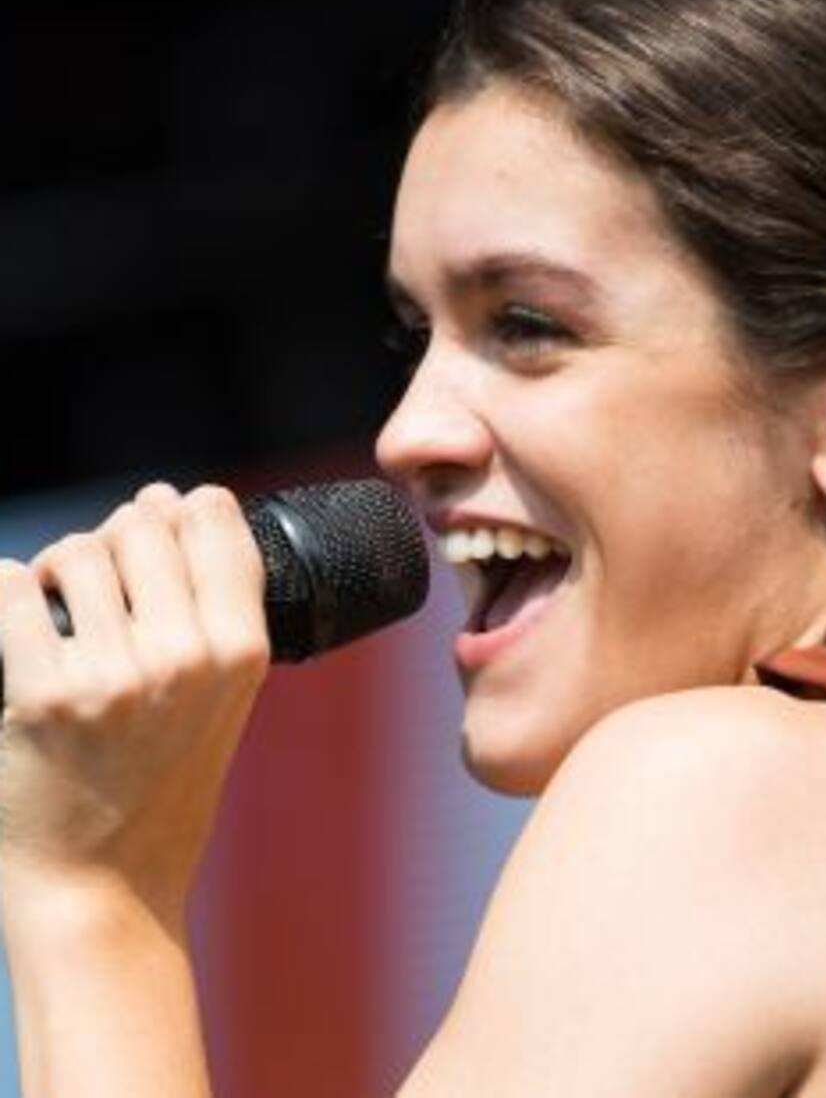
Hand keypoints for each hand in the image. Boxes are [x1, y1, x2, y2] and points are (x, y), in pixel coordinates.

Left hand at [0, 483, 268, 926]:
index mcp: (243, 650)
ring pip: (79, 552)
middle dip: (116, 534)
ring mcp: (117, 676)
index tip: (162, 522)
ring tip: (61, 598)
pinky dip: (8, 590)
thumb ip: (213, 605)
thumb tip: (166, 500)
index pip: (214, 519)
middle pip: (142, 525)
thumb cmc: (164, 784)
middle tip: (105, 571)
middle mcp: (188, 657)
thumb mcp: (225, 697)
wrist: (106, 886)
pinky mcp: (44, 696)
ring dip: (62, 564)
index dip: (183, 508)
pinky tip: (19, 611)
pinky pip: (14, 590)